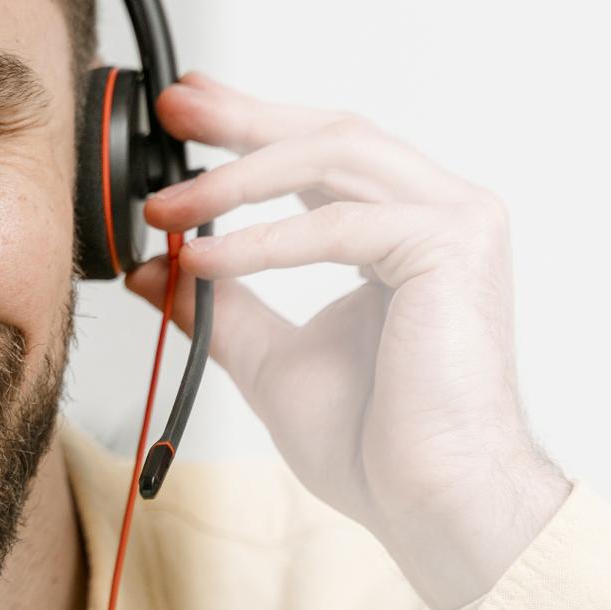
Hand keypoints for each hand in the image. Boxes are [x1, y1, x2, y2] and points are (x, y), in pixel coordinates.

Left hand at [137, 76, 573, 609]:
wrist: (434, 501)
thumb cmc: (379, 447)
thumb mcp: (272, 358)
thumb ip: (221, 305)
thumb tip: (153, 268)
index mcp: (412, 231)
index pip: (328, 153)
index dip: (254, 125)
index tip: (185, 113)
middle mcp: (444, 214)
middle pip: (335, 133)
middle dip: (244, 119)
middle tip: (171, 108)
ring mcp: (457, 224)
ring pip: (335, 158)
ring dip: (239, 175)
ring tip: (169, 202)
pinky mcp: (450, 248)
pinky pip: (337, 225)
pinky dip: (262, 239)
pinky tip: (205, 256)